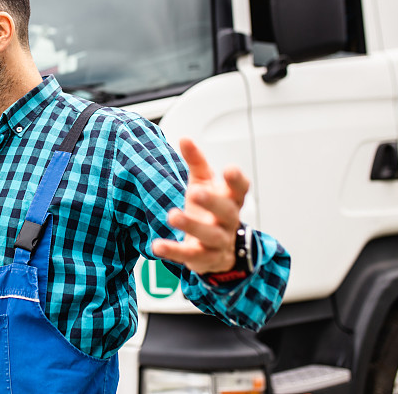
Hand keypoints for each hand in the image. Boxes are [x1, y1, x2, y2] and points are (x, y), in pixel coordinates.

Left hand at [151, 138, 249, 273]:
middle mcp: (227, 221)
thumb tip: (185, 138)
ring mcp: (217, 242)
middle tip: (196, 192)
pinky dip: (174, 251)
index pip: (239, 189)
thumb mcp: (204, 183)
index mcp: (229, 200)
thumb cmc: (209, 210)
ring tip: (172, 215)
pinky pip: (190, 256)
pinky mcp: (203, 258)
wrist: (217, 249)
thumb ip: (196, 162)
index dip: (237, 180)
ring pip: (210, 236)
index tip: (230, 169)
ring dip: (192, 226)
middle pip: (226, 212)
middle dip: (212, 201)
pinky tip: (157, 245)